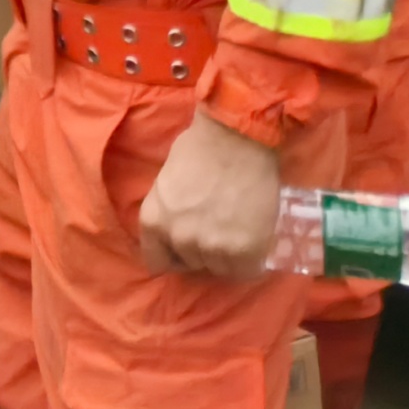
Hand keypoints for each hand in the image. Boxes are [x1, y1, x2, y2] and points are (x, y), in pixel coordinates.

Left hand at [137, 110, 283, 277]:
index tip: (188, 247)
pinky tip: (255, 241)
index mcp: (154, 221)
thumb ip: (168, 210)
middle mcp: (179, 238)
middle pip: (192, 263)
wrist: (237, 138)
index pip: (157, 262)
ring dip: (229, 255)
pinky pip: (247, 270)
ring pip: (221, 268)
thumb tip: (176, 225)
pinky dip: (252, 261)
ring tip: (238, 229)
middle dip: (204, 249)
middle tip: (219, 227)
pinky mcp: (245, 250)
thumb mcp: (166, 182)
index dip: (174, 255)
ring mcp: (212, 247)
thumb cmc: (199, 148)